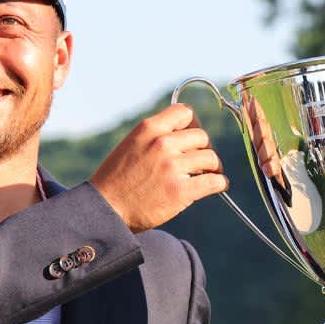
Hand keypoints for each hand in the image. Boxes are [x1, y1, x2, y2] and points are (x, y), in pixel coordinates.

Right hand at [90, 103, 228, 232]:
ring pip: (211, 158)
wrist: (105, 210)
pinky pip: (214, 181)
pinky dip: (219, 183)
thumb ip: (156, 136)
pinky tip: (217, 185)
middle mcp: (162, 143)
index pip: (185, 112)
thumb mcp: (131, 145)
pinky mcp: (180, 191)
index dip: (192, 125)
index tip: (192, 139)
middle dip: (202, 149)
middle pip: (202, 137)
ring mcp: (172, 167)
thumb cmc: (117, 180)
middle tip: (199, 163)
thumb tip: (186, 134)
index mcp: (149, 129)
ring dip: (213, 167)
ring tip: (208, 175)